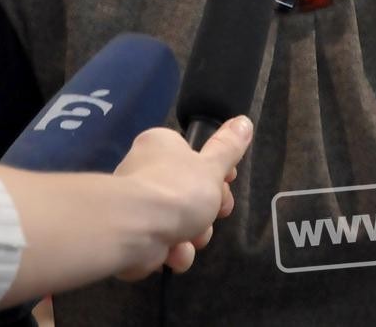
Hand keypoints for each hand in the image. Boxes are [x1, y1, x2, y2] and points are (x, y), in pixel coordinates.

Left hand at [113, 116, 252, 278]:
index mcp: (161, 146)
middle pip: (189, 193)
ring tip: (193, 239)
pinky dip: (172, 251)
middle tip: (215, 213)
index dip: (215, 174)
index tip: (227, 184)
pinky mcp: (131, 236)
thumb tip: (244, 121)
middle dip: (206, 211)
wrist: (135, 230)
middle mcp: (144, 171)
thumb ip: (229, 147)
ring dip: (192, 236)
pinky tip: (175, 253)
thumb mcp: (213, 167)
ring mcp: (137, 206)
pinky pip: (162, 242)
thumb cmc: (177, 190)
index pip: (194, 157)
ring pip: (178, 222)